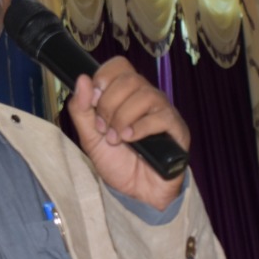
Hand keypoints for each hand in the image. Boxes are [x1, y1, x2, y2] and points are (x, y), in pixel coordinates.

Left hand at [66, 56, 189, 210]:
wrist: (136, 192)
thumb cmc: (118, 163)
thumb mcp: (90, 137)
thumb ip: (81, 110)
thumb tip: (82, 79)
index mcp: (127, 95)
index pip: (119, 65)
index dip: (104, 78)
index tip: (94, 101)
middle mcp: (147, 97)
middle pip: (129, 79)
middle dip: (108, 105)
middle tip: (104, 129)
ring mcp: (163, 111)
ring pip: (144, 95)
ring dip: (122, 119)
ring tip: (117, 139)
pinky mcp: (176, 129)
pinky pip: (160, 116)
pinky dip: (139, 128)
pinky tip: (131, 140)